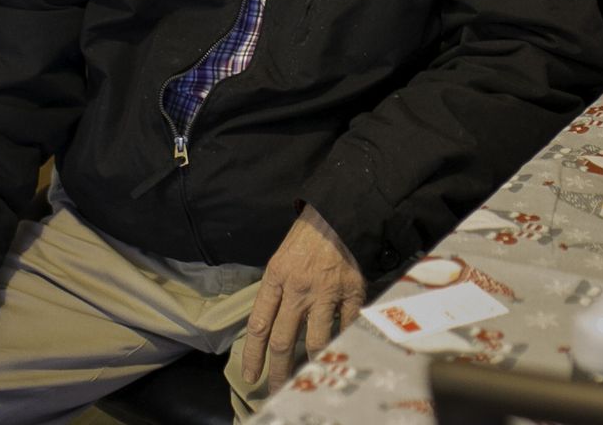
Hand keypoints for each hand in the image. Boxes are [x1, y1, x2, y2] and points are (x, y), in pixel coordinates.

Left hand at [241, 206, 365, 393]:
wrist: (340, 213)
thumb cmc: (307, 236)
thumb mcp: (280, 259)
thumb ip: (276, 291)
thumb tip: (272, 325)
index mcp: (276, 278)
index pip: (258, 326)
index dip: (253, 355)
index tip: (251, 375)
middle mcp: (298, 289)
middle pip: (282, 340)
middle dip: (278, 370)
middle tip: (277, 388)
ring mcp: (326, 292)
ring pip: (315, 340)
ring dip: (311, 362)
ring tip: (310, 375)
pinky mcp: (352, 291)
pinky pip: (348, 325)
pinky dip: (345, 339)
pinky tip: (342, 349)